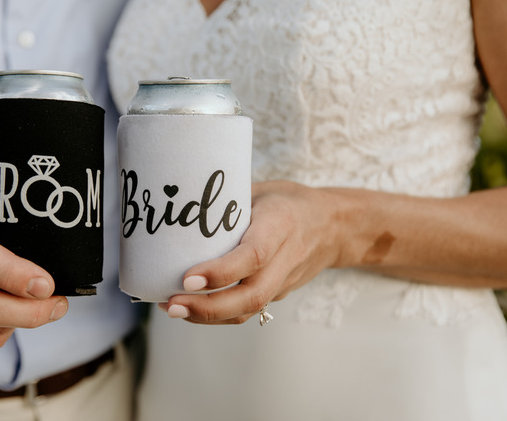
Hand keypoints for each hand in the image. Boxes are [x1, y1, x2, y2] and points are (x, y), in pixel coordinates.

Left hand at [161, 180, 341, 324]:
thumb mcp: (260, 191)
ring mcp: (282, 281)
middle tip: (171, 304)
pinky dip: (216, 315)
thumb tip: (179, 208)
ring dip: (208, 316)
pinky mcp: (277, 293)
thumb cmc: (289, 202)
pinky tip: (188, 308)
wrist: (334, 227)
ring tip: (172, 308)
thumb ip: (227, 203)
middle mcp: (285, 259)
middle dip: (208, 307)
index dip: (220, 272)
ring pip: (248, 309)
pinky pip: (247, 310)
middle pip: (250, 295)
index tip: (188, 278)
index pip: (253, 256)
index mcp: (280, 226)